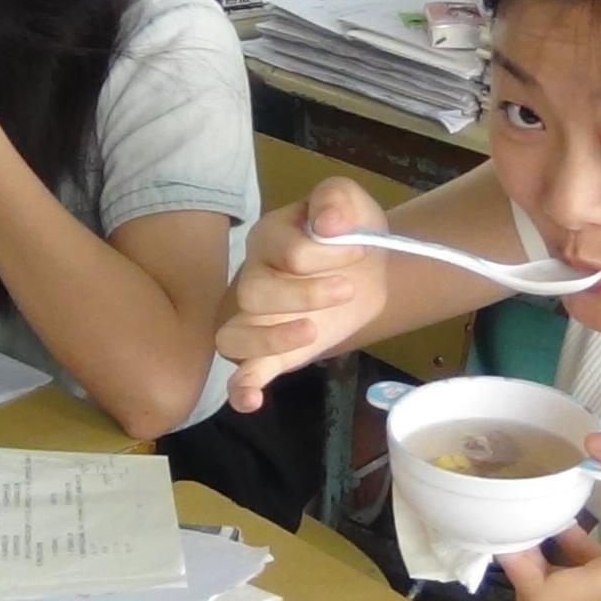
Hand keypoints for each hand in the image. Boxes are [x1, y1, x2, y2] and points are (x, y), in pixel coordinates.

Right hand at [215, 178, 387, 413]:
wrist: (366, 271)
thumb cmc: (349, 234)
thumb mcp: (349, 202)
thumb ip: (335, 200)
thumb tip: (327, 224)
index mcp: (269, 238)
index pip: (285, 250)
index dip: (326, 253)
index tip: (359, 248)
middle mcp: (253, 278)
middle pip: (253, 292)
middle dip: (304, 293)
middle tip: (348, 289)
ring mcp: (257, 320)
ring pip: (233, 336)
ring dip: (271, 338)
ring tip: (311, 332)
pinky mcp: (272, 354)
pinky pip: (242, 374)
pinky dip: (242, 389)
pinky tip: (252, 401)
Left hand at [496, 433, 600, 600]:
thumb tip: (592, 437)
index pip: (538, 595)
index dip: (515, 564)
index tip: (511, 523)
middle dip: (518, 569)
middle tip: (517, 522)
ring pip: (559, 596)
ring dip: (540, 563)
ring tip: (535, 517)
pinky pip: (582, 580)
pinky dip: (566, 557)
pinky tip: (572, 520)